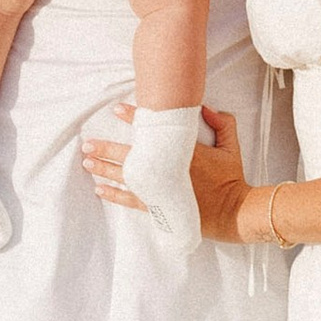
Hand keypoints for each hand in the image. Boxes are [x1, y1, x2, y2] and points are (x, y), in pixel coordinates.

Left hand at [83, 106, 253, 243]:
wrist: (232, 212)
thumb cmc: (231, 179)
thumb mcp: (231, 147)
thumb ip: (222, 124)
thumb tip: (205, 108)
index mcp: (181, 152)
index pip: (152, 131)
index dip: (132, 117)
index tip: (116, 109)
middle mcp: (165, 170)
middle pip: (129, 156)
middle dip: (106, 149)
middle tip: (88, 143)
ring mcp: (159, 190)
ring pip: (124, 178)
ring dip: (104, 169)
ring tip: (87, 162)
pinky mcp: (158, 207)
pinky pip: (129, 200)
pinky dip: (113, 194)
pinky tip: (99, 189)